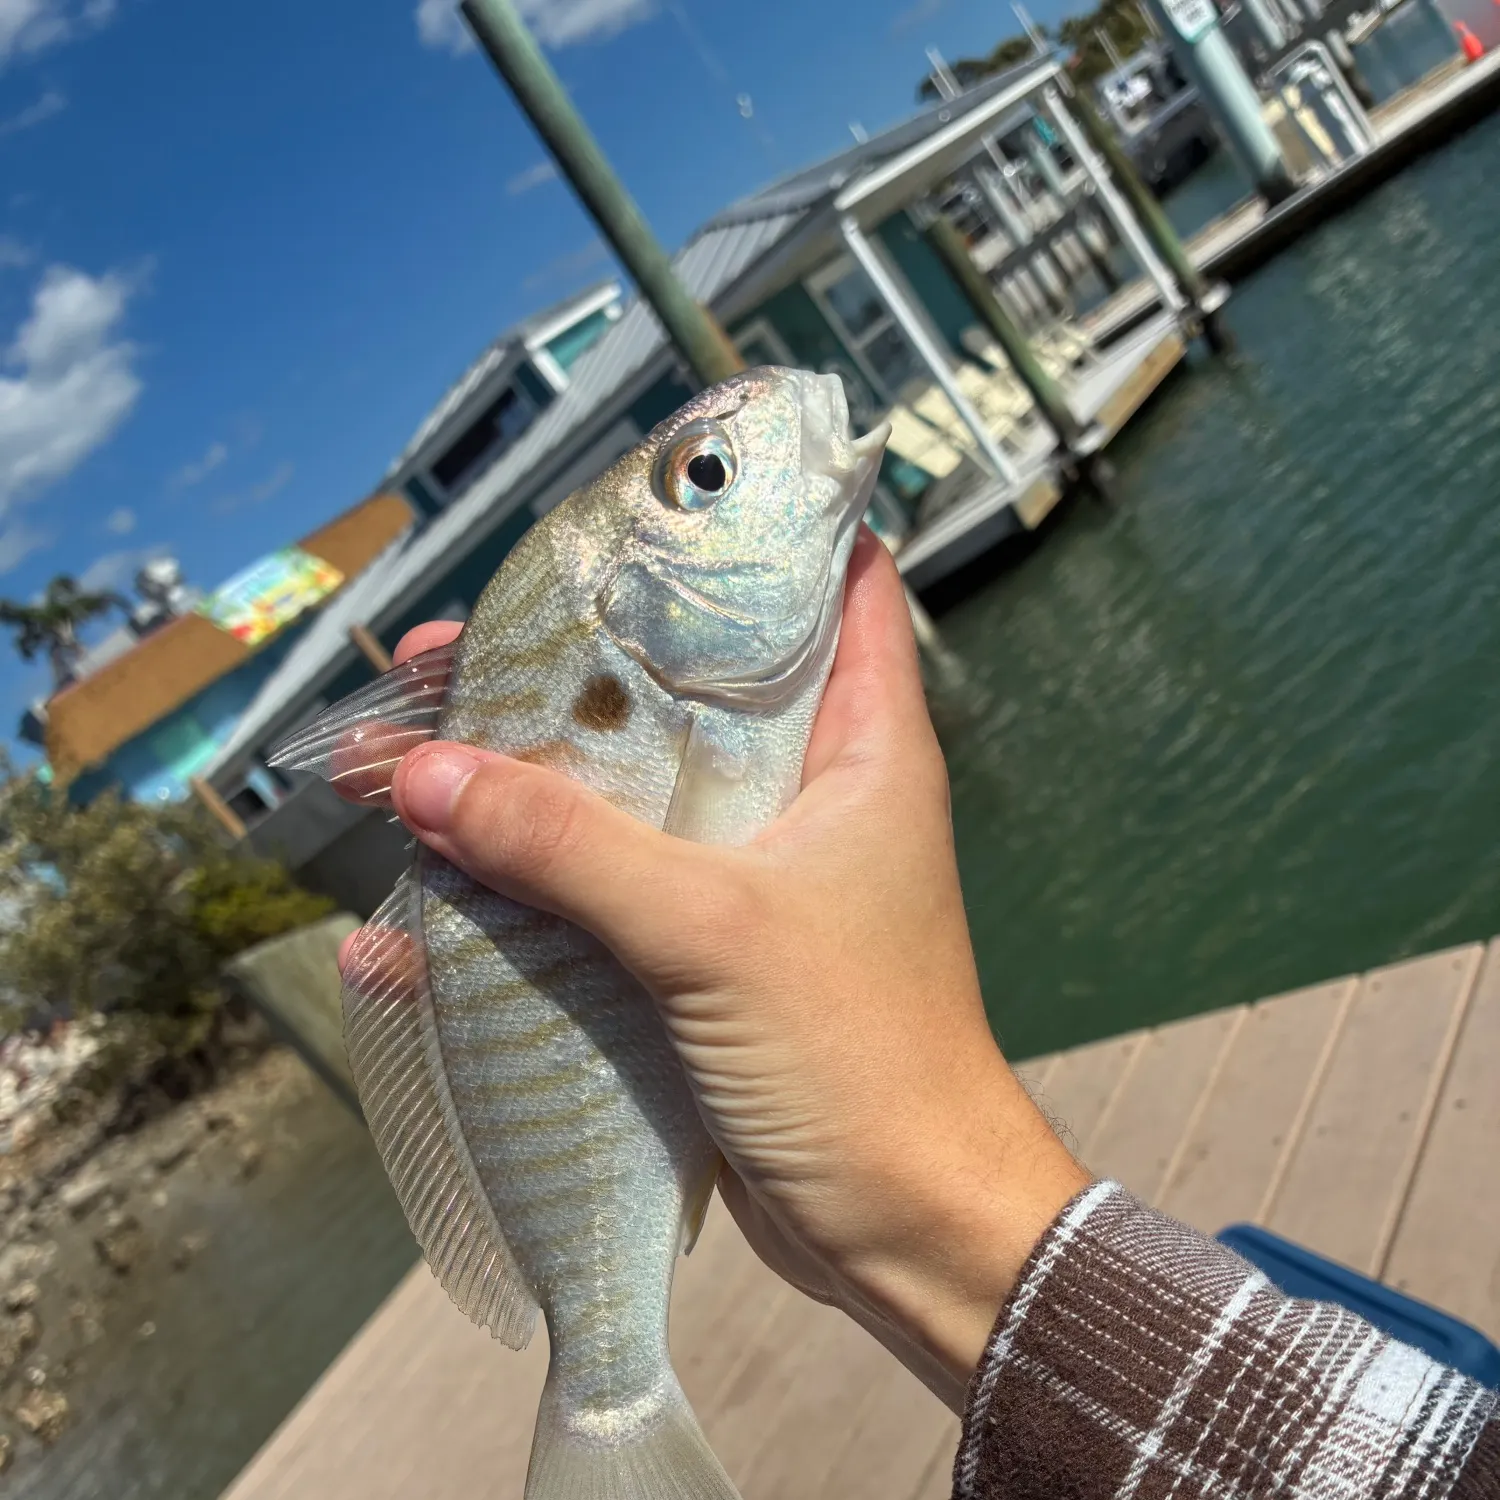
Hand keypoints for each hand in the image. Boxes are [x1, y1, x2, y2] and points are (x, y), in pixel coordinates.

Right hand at [348, 529, 1088, 1407]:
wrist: (904, 1227)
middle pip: (677, 691)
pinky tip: (410, 932)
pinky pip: (598, 900)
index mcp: (859, 744)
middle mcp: (806, 794)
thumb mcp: (712, 930)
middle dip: (559, 674)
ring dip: (511, 788)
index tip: (631, 518)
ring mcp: (749, 875)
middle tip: (443, 660)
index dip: (745, 537)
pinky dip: (514, 905)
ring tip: (389, 768)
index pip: (831, 586)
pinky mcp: (701, 953)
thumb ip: (571, 847)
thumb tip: (425, 774)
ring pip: (620, 798)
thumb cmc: (858, 1054)